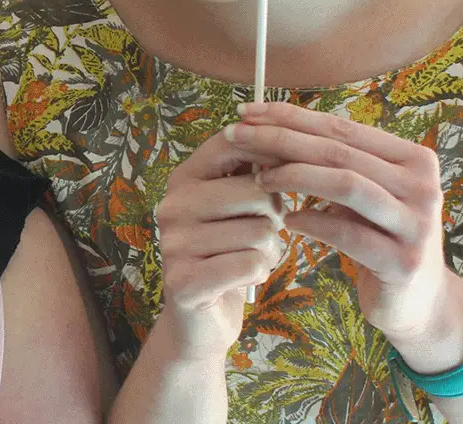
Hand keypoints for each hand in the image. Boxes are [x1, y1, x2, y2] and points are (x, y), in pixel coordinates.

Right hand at [154, 126, 286, 360]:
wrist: (200, 319)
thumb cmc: (228, 253)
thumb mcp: (235, 206)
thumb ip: (252, 173)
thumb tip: (289, 144)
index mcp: (183, 178)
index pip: (231, 144)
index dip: (272, 152)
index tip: (290, 169)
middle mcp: (172, 205)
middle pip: (258, 191)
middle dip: (275, 215)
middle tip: (261, 231)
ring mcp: (174, 243)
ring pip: (260, 232)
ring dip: (270, 250)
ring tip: (250, 257)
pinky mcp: (184, 280)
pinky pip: (251, 264)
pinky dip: (260, 272)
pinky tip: (244, 278)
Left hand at [230, 101, 460, 362]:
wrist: (416, 301)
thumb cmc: (376, 236)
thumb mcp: (359, 193)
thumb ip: (329, 162)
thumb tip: (263, 125)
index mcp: (413, 159)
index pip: (342, 128)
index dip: (290, 117)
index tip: (246, 112)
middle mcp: (423, 186)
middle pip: (338, 152)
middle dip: (280, 140)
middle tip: (236, 136)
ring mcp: (417, 225)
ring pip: (345, 184)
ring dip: (293, 176)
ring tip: (259, 178)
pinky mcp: (403, 261)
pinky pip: (347, 232)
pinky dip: (312, 221)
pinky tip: (287, 220)